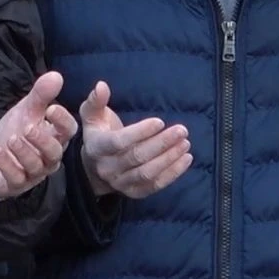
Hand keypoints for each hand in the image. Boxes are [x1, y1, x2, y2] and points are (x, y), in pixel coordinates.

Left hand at [0, 72, 78, 199]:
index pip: (68, 131)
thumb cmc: (15, 132)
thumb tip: (56, 75)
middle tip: (27, 127)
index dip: (63, 120)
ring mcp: (32, 172)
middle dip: (43, 140)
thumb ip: (41, 95)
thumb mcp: (26, 111)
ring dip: (24, 152)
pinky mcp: (16, 183)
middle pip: (55, 152)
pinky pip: (16, 178)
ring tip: (11, 139)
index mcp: (54, 136)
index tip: (51, 108)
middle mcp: (47, 156)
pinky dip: (8, 165)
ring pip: (37, 166)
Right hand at [79, 81, 191, 199]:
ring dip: (169, 158)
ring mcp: (120, 183)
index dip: (140, 132)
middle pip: (137, 157)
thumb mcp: (92, 115)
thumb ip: (97, 100)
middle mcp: (107, 168)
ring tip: (185, 143)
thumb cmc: (98, 134)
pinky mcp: (134, 192)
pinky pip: (155, 186)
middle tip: (181, 130)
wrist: (93, 169)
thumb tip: (102, 85)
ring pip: (147, 173)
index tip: (160, 121)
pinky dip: (173, 174)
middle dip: (161, 143)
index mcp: (96, 147)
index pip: (119, 142)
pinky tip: (186, 159)